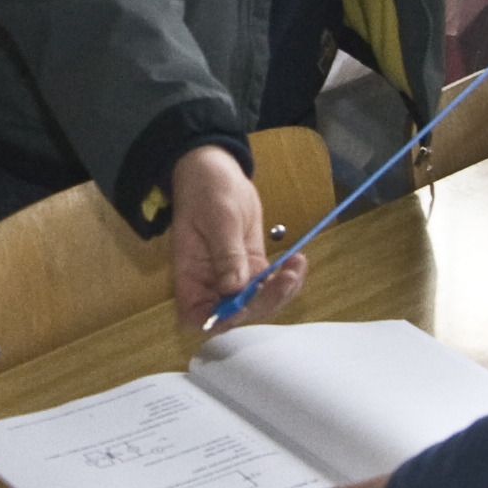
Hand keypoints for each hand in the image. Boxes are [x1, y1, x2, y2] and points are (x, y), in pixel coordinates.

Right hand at [171, 143, 304, 331]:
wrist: (216, 167)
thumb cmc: (207, 188)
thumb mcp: (219, 218)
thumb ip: (226, 254)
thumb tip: (234, 289)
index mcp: (190, 274)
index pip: (196, 316)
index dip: (218, 320)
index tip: (243, 304)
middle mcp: (209, 281)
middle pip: (235, 313)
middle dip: (264, 301)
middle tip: (286, 278)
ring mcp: (232, 274)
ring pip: (257, 301)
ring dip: (281, 291)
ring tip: (296, 266)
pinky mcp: (251, 264)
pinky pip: (269, 283)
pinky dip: (286, 278)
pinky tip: (297, 260)